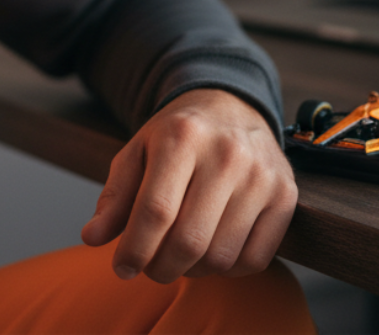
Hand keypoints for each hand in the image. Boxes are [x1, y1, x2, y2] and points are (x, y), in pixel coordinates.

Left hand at [80, 89, 296, 282]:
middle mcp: (226, 154)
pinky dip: (227, 270)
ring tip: (178, 255)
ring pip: (221, 256)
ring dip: (192, 270)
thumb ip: (115, 195)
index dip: (134, 249)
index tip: (119, 268)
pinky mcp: (286, 195)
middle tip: (148, 267)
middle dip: (160, 267)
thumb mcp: (138, 151)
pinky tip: (210, 251)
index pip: (155, 210)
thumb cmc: (177, 135)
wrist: (230, 107)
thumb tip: (92, 237)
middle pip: (188, 240)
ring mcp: (261, 175)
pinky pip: (256, 259)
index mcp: (181, 136)